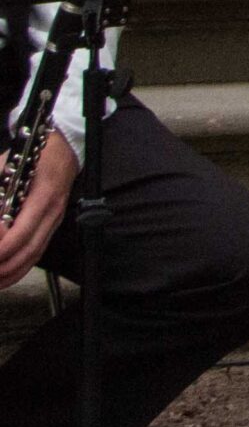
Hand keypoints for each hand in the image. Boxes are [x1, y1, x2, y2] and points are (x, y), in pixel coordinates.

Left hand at [0, 132, 74, 287]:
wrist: (65, 150)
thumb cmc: (33, 156)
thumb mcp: (7, 166)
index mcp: (43, 196)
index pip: (22, 231)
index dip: (2, 245)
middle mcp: (52, 212)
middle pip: (29, 249)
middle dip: (3, 266)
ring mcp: (54, 221)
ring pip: (34, 255)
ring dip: (11, 273)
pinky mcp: (52, 226)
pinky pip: (37, 252)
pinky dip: (21, 268)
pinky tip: (5, 276)